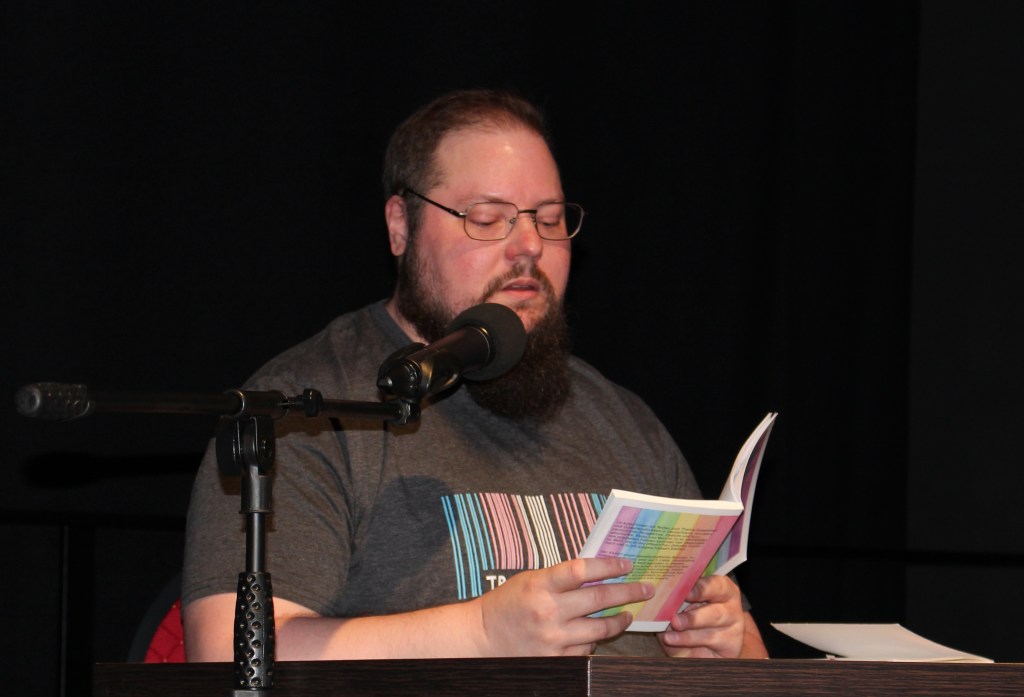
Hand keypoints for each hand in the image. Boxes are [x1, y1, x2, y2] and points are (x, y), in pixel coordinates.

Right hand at [474, 557, 653, 655]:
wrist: (481, 638)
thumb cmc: (507, 604)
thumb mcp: (530, 580)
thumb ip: (560, 578)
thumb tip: (597, 572)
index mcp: (540, 585)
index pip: (582, 569)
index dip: (608, 565)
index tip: (626, 564)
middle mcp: (548, 611)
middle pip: (599, 598)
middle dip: (628, 592)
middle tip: (645, 588)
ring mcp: (553, 638)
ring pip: (599, 629)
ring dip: (619, 620)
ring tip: (628, 613)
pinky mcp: (555, 659)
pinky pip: (586, 650)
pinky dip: (594, 642)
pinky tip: (597, 635)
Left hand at [656, 575, 745, 657]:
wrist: (710, 643)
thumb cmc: (694, 614)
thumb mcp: (686, 602)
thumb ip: (678, 599)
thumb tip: (660, 601)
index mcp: (724, 591)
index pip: (718, 586)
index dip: (703, 588)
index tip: (687, 593)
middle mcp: (731, 610)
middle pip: (716, 613)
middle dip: (693, 618)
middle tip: (675, 621)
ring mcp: (733, 633)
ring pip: (711, 635)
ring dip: (687, 637)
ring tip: (668, 637)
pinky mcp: (729, 651)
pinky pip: (707, 652)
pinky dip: (688, 650)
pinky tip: (675, 646)